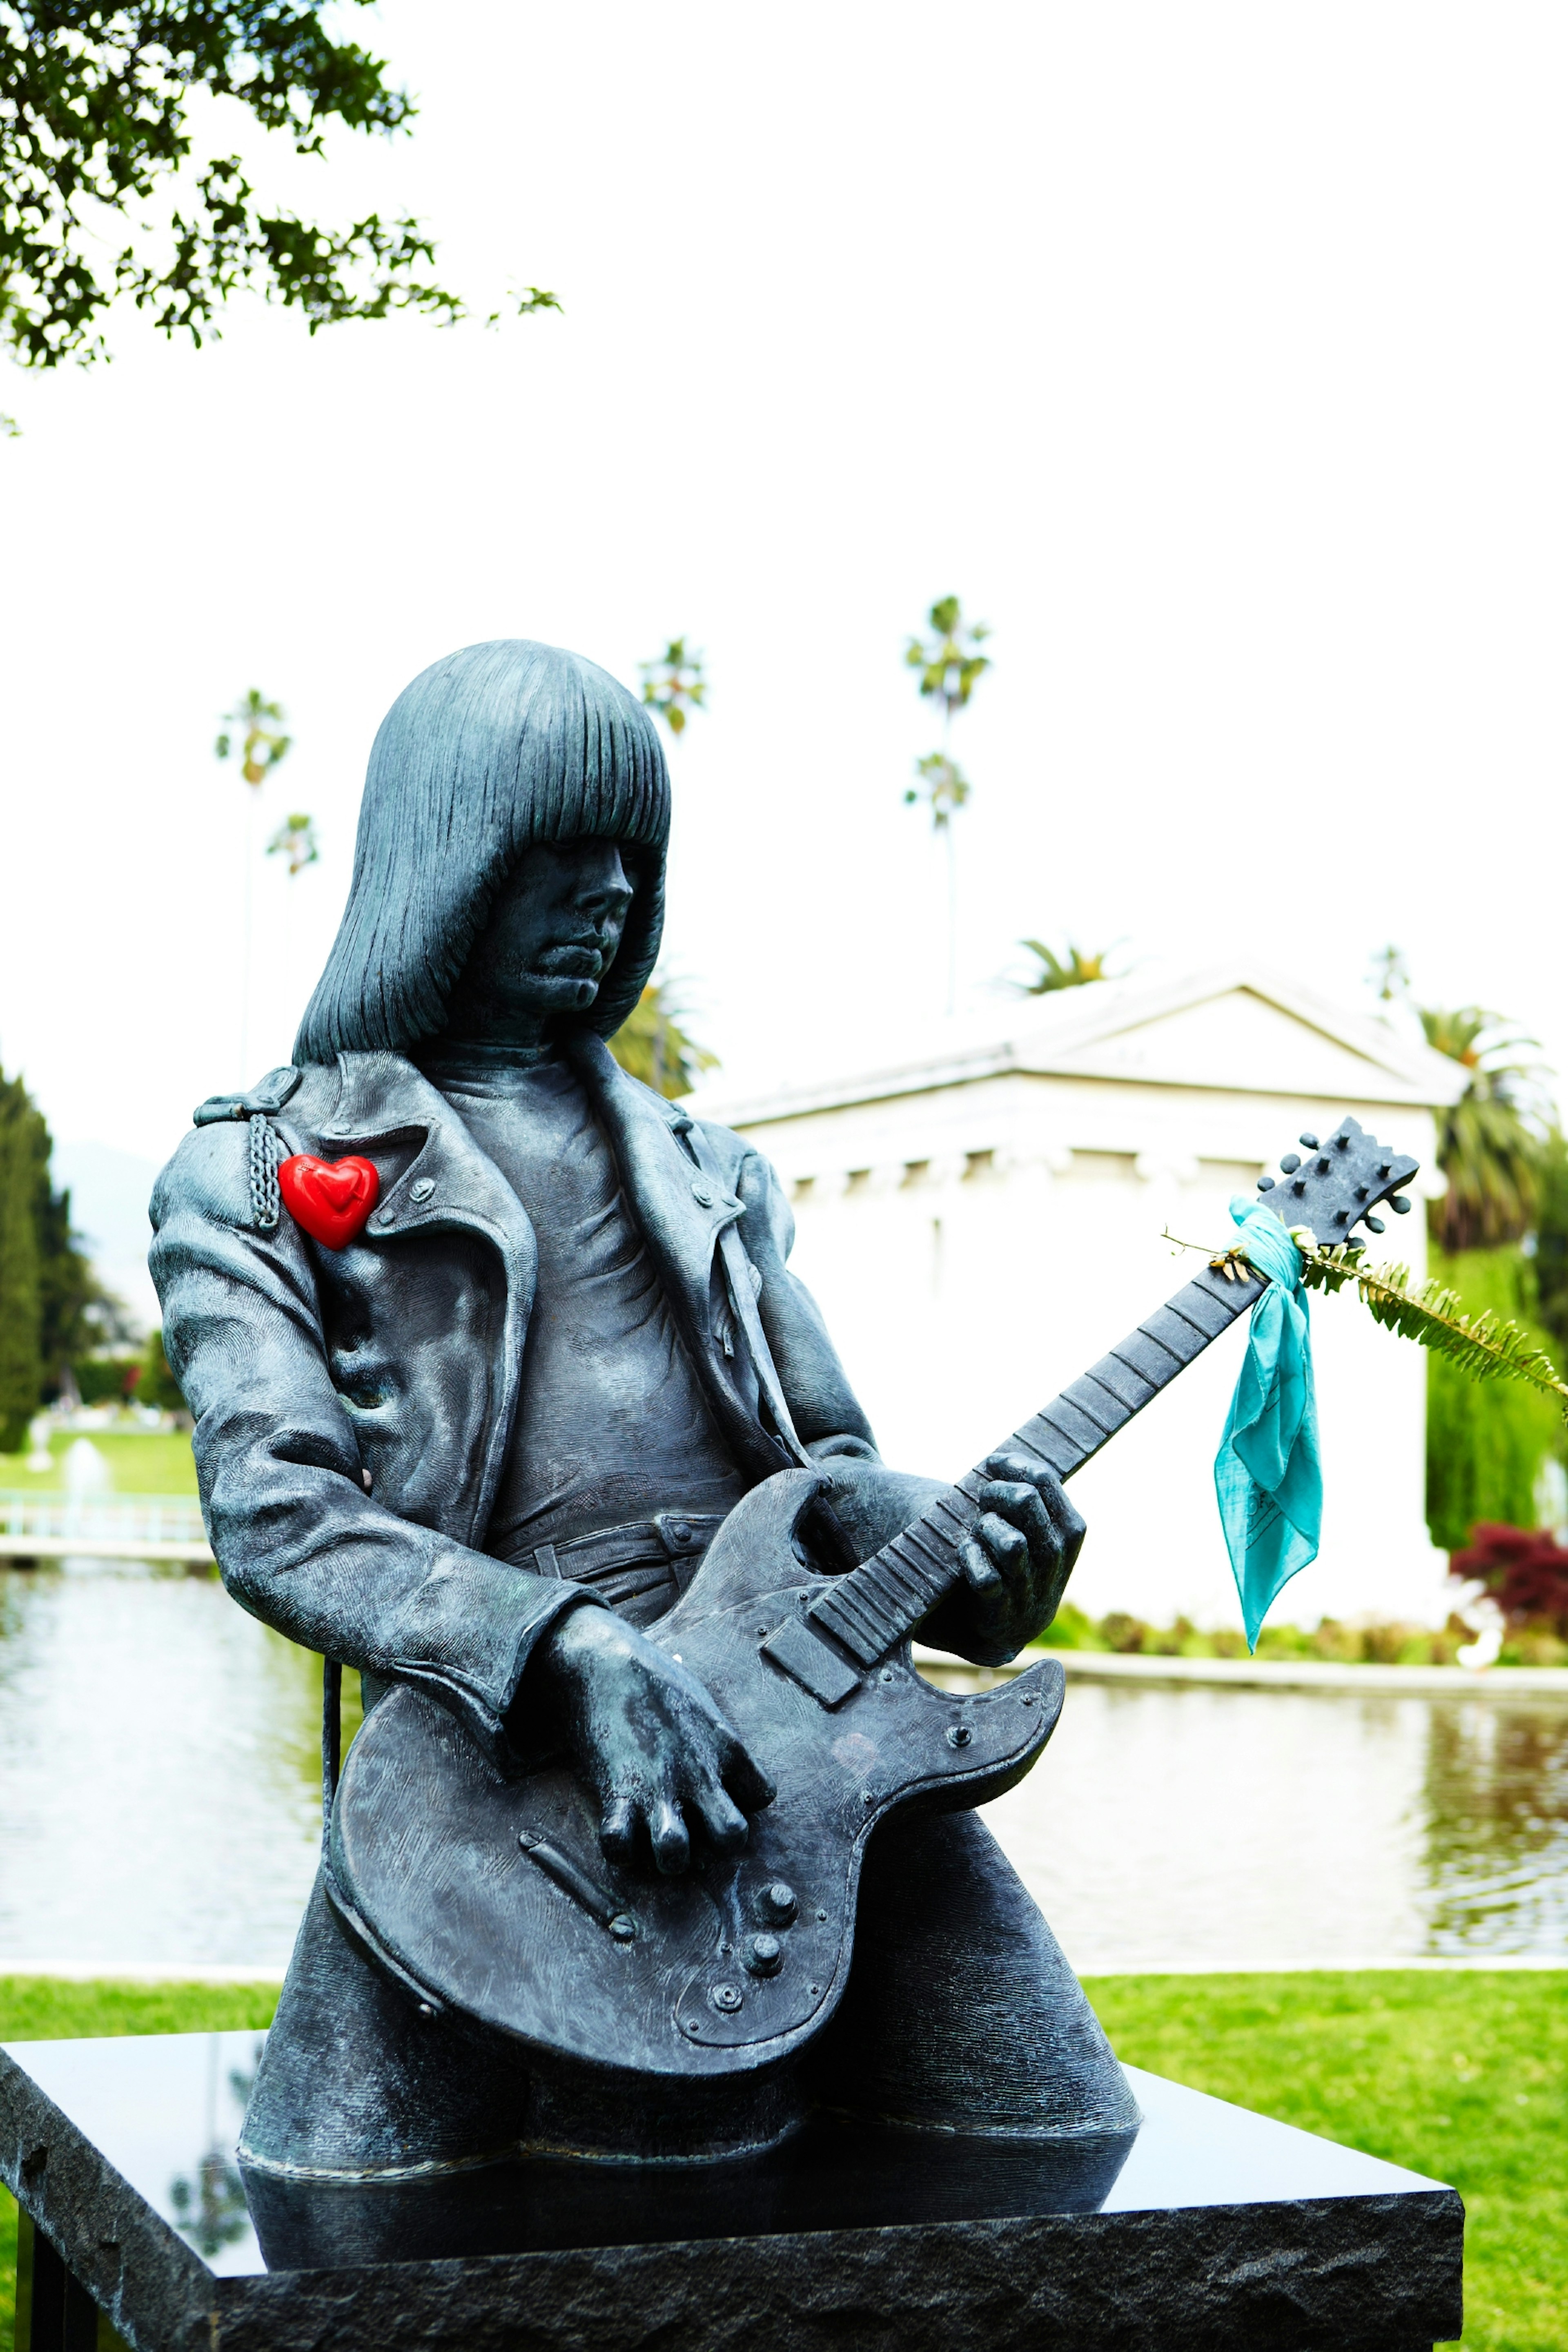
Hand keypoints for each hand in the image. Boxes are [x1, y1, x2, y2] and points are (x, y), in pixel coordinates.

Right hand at [532, 1604, 774, 1875]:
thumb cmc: (653, 1677)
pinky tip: (618, 1830)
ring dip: (666, 1858)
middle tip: (695, 1835)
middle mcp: (698, 1773)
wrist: (605, 1661)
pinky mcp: (616, 1792)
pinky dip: (617, 1849)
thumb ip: (714, 1732)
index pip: (762, 1796)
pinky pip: (618, 1846)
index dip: (744, 1805)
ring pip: (675, 1855)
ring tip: (655, 1842)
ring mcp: (657, 1786)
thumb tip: (718, 1746)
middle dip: (716, 1850)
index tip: (721, 1798)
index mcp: (726, 1746)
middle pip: (732, 1838)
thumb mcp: (700, 1702)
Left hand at [920, 1453, 1085, 1667]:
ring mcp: (1029, 1586)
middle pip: (1026, 1501)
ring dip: (985, 1527)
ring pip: (1010, 1542)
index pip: (1045, 1479)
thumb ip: (1031, 1494)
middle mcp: (1054, 1557)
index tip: (992, 1463)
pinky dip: (971, 1559)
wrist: (1013, 1623)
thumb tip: (1001, 1459)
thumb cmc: (1022, 1560)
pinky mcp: (1001, 1609)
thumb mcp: (1039, 1528)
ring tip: (979, 1530)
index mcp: (1070, 1530)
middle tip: (983, 1498)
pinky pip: (986, 1577)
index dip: (1012, 1464)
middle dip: (996, 1491)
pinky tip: (968, 1552)